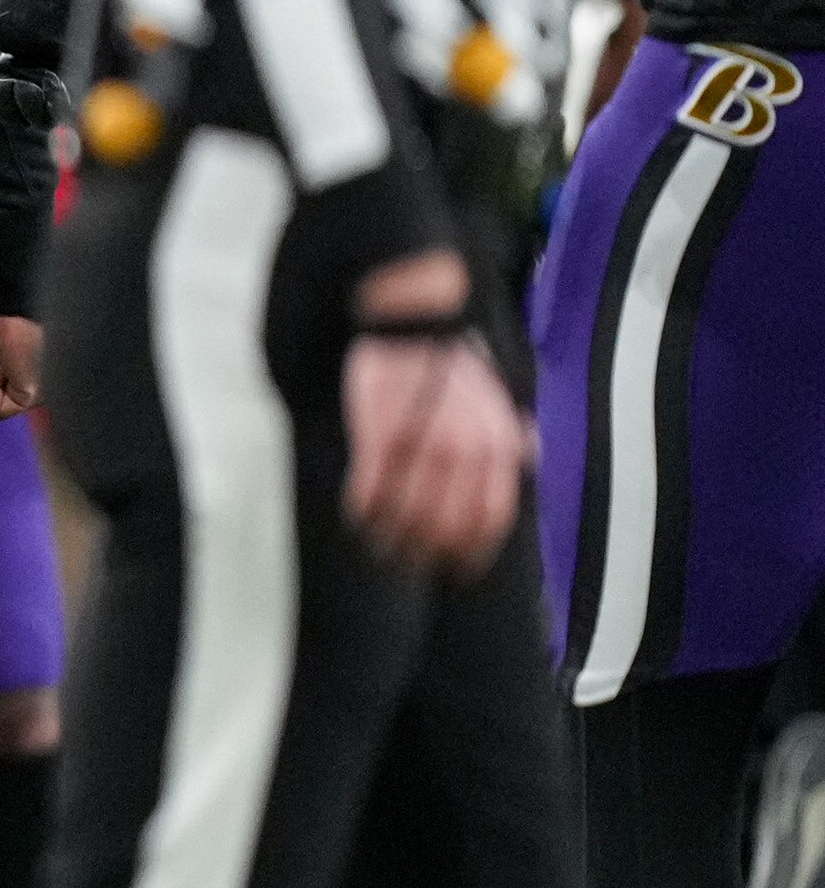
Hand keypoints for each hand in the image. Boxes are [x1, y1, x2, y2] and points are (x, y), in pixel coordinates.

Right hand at [342, 248, 526, 578]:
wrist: (413, 319)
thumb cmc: (450, 359)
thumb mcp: (497, 394)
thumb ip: (514, 430)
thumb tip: (530, 454)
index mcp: (497, 445)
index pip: (491, 519)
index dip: (471, 552)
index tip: (452, 568)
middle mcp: (466, 451)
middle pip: (447, 526)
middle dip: (426, 552)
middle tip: (407, 559)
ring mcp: (423, 444)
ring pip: (407, 515)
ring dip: (390, 537)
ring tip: (377, 541)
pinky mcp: (381, 434)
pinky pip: (372, 488)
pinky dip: (363, 508)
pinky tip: (357, 513)